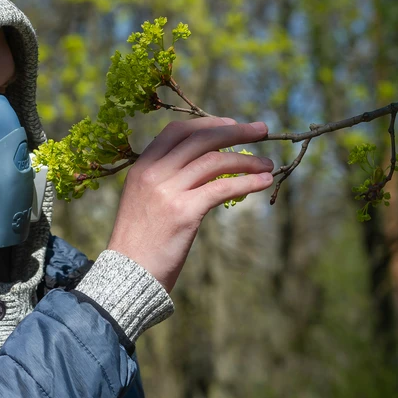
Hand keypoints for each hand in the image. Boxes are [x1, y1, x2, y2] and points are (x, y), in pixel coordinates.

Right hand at [107, 117, 273, 292]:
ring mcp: (168, 191)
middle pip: (201, 140)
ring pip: (215, 161)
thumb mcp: (143, 201)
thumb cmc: (140, 243)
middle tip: (262, 130)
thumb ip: (165, 181)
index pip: (177, 132)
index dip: (207, 124)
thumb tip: (203, 168)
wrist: (128, 274)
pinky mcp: (184, 212)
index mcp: (141, 168)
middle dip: (236, 131)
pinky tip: (264, 182)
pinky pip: (222, 188)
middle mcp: (153, 173)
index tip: (231, 124)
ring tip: (268, 165)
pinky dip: (247, 182)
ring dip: (247, 160)